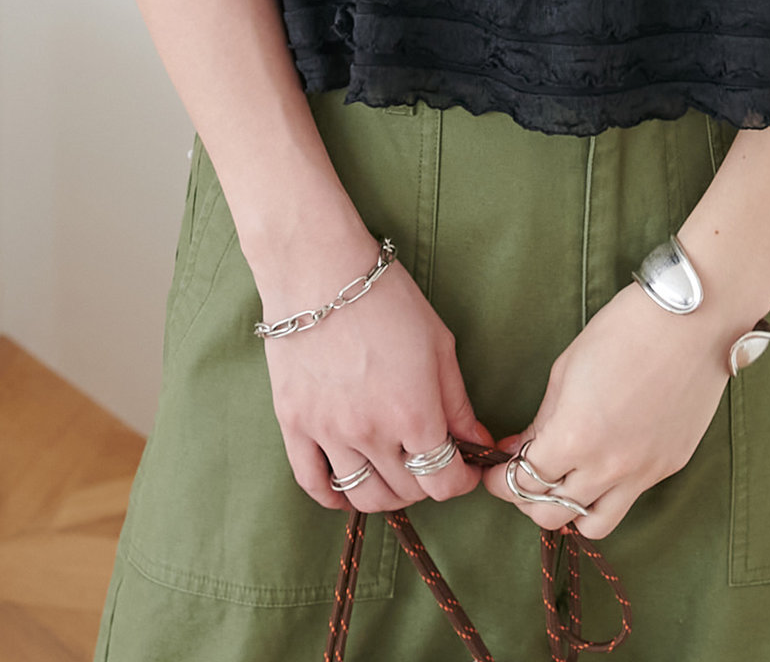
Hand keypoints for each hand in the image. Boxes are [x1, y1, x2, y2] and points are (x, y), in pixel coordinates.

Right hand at [259, 237, 494, 515]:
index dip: (461, 483)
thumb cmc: (388, 299)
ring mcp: (328, 434)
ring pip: (361, 496)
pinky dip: (333, 496)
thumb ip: (457, 401)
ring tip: (395, 476)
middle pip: (405, 493)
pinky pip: (312, 484)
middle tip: (431, 463)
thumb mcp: (439, 343)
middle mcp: (371, 433)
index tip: (464, 471)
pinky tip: (347, 488)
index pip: (443, 482)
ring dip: (386, 496)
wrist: (320, 272)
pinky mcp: (294, 426)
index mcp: (414, 412)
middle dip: (427, 485)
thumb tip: (475, 440)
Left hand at [483, 280, 740, 539]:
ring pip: (594, 525)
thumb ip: (543, 419)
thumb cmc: (625, 329)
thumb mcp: (568, 369)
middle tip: (525, 475)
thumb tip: (523, 449)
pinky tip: (607, 461)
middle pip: (551, 515)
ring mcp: (644, 472)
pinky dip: (610, 490)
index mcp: (574, 438)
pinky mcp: (671, 466)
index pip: (522, 484)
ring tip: (566, 482)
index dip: (500, 480)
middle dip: (527, 499)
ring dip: (571, 510)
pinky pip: (631, 498)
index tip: (495, 470)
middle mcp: (609, 468)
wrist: (695, 318)